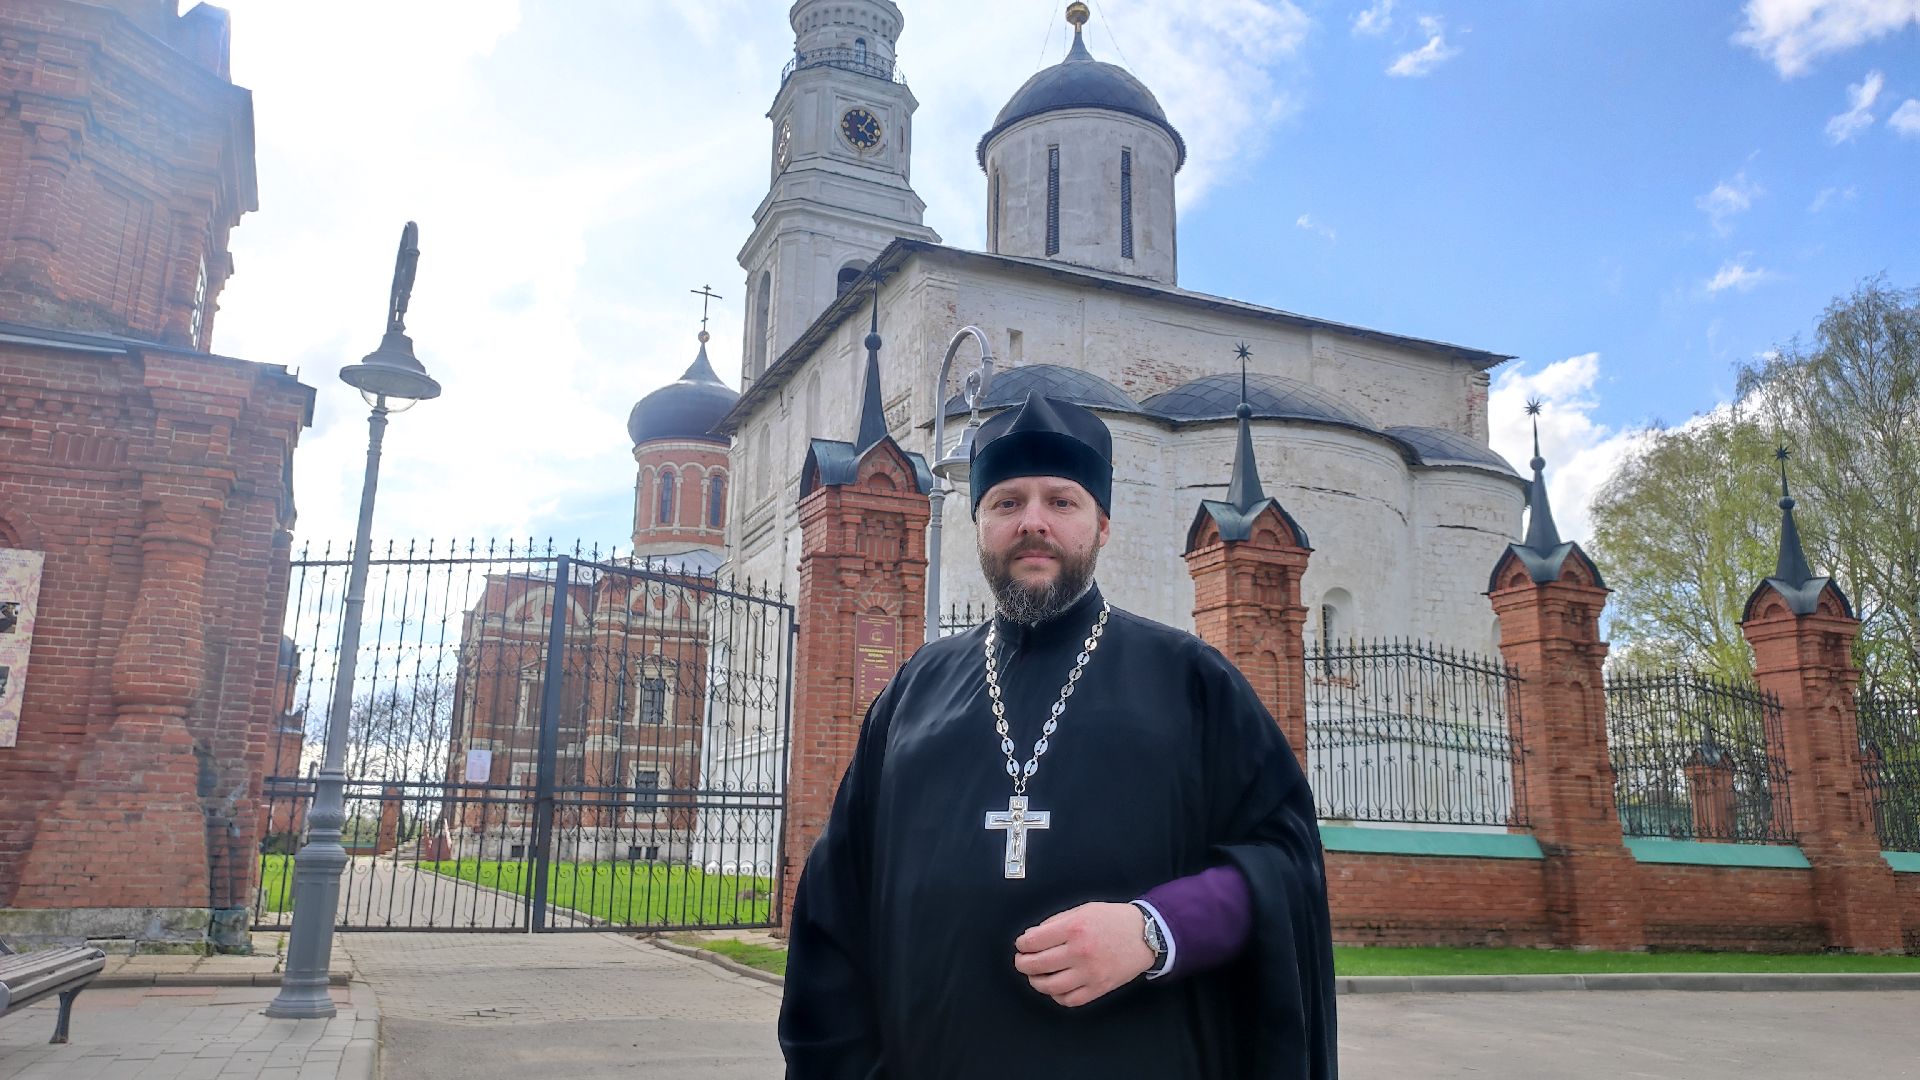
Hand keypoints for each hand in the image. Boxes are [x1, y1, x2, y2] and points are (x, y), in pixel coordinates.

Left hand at [1012, 901, 1154, 1007]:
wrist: (1146, 935)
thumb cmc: (1113, 920)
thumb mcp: (1083, 910)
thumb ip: (1056, 922)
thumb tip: (1031, 936)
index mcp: (1074, 928)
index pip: (1033, 941)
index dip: (1022, 944)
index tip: (1022, 945)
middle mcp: (1080, 952)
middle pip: (1037, 965)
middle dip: (1023, 963)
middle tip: (1022, 961)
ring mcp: (1089, 973)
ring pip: (1050, 986)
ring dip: (1036, 982)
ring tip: (1035, 976)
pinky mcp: (1099, 988)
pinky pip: (1070, 1000)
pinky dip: (1057, 996)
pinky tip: (1055, 988)